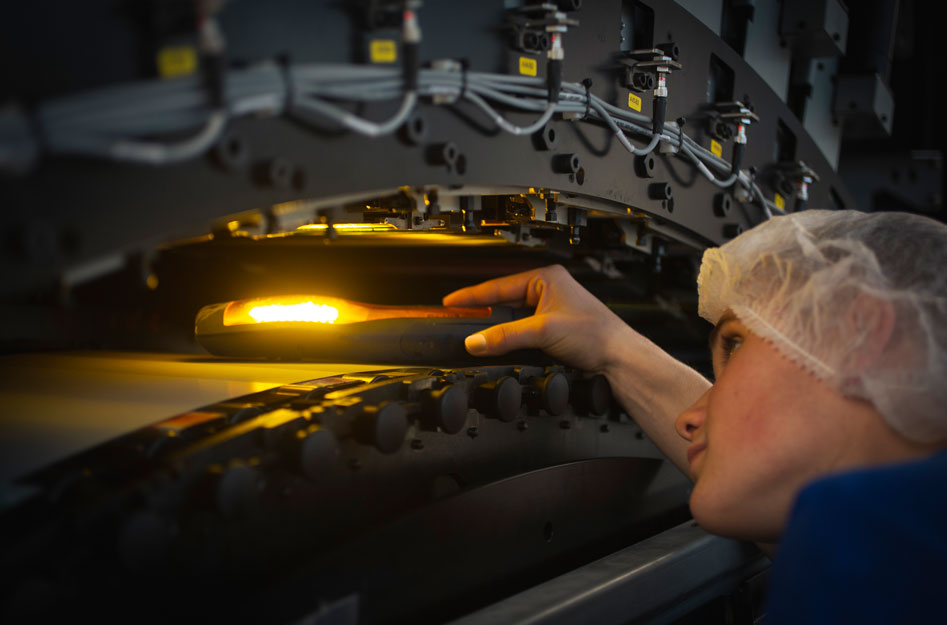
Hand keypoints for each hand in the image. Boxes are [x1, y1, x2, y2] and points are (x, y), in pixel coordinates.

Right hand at [442, 264, 629, 371]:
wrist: (619, 359)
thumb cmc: (596, 334)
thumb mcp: (542, 331)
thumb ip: (505, 336)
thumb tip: (475, 341)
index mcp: (546, 278)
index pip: (498, 286)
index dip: (472, 295)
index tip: (450, 302)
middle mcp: (548, 290)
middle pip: (503, 303)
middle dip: (483, 314)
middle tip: (459, 323)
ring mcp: (550, 311)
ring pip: (512, 319)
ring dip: (498, 330)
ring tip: (479, 337)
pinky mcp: (553, 330)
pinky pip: (522, 332)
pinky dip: (510, 339)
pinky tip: (502, 347)